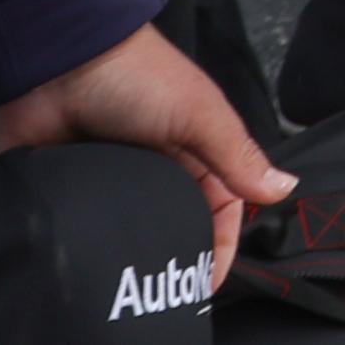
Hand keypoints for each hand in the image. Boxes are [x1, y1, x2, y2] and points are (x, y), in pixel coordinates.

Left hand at [0, 21, 292, 278]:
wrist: (59, 57)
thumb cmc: (137, 74)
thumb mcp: (198, 114)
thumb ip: (237, 156)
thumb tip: (286, 187)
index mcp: (193, 152)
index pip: (218, 210)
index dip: (218, 246)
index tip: (206, 284)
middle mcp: (154, 170)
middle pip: (174, 223)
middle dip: (175, 253)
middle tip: (166, 287)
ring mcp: (111, 180)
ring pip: (128, 229)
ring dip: (130, 248)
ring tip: (129, 278)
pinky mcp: (70, 187)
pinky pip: (84, 224)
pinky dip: (89, 237)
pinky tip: (92, 255)